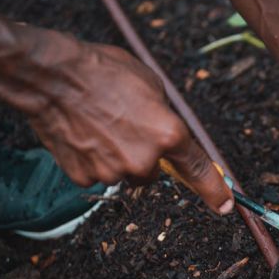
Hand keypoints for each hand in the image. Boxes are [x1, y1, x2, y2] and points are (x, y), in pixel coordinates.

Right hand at [16, 33, 233, 214]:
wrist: (53, 78)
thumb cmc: (103, 72)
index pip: (198, 170)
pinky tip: (82, 135)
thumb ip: (165, 115)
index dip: (214, 190)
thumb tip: (167, 132)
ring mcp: (113, 172)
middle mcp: (144, 160)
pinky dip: (92, 159)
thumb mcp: (151, 84)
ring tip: (98, 125)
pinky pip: (96, 174)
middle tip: (124, 126)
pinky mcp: (85, 177)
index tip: (225, 206)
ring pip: (124, 174)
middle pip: (153, 173)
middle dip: (144, 156)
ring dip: (116, 157)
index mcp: (168, 134)